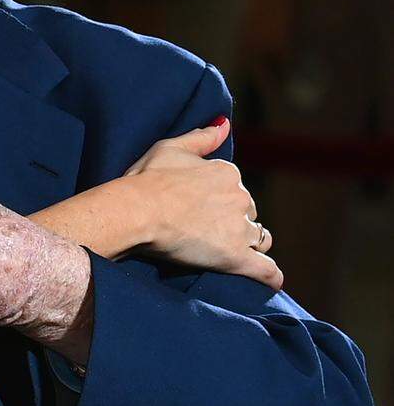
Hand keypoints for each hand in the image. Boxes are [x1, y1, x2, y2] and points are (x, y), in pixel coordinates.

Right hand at [125, 118, 282, 289]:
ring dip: (249, 245)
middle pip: (249, 214)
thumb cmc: (146, 180)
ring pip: (259, 239)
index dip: (220, 201)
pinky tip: (269, 281)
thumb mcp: (169, 148)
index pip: (235, 189)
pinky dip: (270, 276)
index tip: (199, 210)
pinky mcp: (237, 257)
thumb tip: (224, 124)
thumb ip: (201, 137)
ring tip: (226, 252)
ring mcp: (240, 229)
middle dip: (235, 223)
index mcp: (227, 172)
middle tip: (206, 233)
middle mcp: (241, 197)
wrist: (136, 211)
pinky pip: (266, 270)